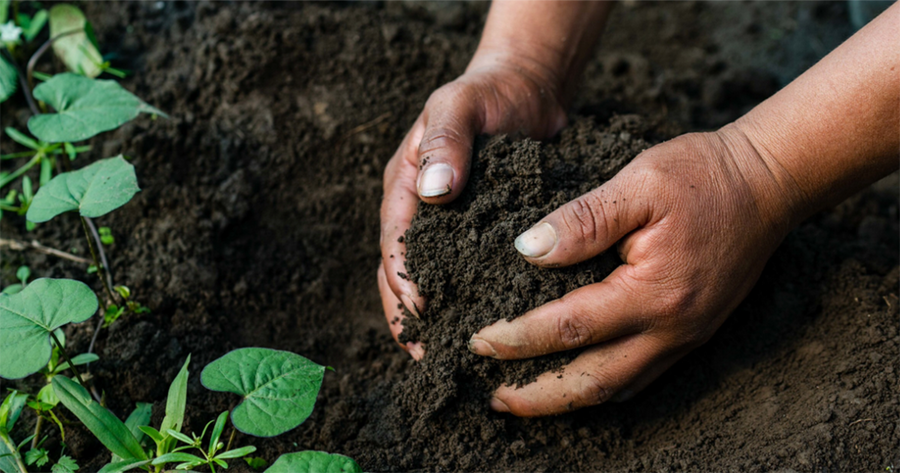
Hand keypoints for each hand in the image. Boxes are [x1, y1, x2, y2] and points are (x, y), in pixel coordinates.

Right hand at [379, 52, 568, 358]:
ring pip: (434, 281)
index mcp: (406, 188)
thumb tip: (434, 190)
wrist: (526, 89)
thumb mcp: (461, 104)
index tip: (422, 318)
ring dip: (438, 318)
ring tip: (456, 358)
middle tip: (431, 358)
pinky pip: (467, 273)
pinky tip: (490, 326)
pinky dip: (470, 301)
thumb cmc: (488, 93)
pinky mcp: (479, 233)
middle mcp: (421, 214)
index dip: (403, 286)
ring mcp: (449, 227)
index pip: (394, 247)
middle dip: (412, 319)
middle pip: (403, 276)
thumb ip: (446, 141)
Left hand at [467, 125, 803, 415]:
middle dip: (538, 395)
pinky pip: (643, 377)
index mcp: (653, 292)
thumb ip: (582, 220)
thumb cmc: (702, 175)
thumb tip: (527, 251)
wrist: (768, 183)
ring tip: (523, 399)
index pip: (569, 327)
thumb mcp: (639, 182)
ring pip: (619, 388)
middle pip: (593, 381)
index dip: (518, 339)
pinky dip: (603, 388)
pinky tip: (577, 383)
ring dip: (567, 399)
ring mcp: (687, 337)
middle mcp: (672, 328)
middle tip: (493, 397)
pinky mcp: (693, 333)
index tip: (478, 341)